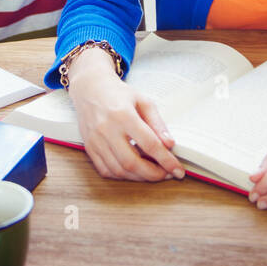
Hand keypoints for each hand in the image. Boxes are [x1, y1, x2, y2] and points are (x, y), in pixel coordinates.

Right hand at [66, 48, 184, 181]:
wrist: (90, 88)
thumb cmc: (118, 94)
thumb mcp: (143, 101)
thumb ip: (157, 123)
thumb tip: (169, 144)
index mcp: (123, 115)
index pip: (149, 144)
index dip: (166, 160)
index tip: (177, 170)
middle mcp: (107, 130)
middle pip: (132, 162)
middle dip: (153, 174)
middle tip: (166, 174)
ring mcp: (95, 140)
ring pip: (119, 170)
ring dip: (138, 177)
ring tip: (152, 173)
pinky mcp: (89, 147)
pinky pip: (105, 170)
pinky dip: (122, 176)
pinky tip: (133, 171)